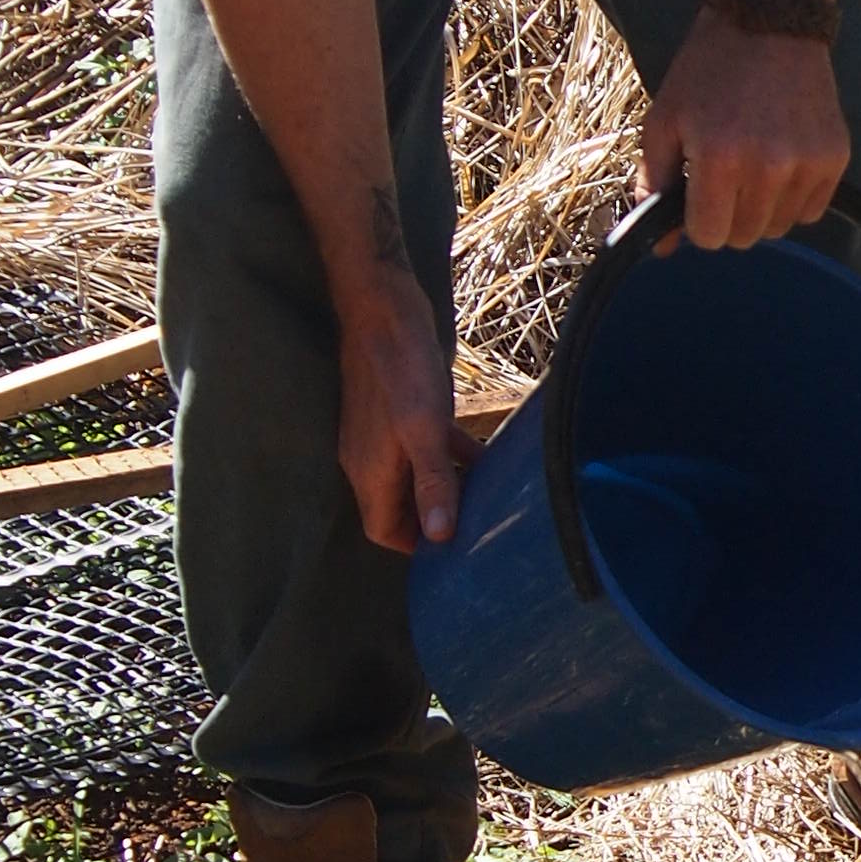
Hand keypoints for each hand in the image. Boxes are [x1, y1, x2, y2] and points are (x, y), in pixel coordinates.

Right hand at [334, 264, 474, 551]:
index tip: (452, 554)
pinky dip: (450, 455)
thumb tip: (438, 536)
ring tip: (490, 496)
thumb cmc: (401, 368)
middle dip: (435, 521)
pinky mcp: (400, 412)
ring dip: (448, 487)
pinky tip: (483, 453)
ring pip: (416, 477)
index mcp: (370, 472)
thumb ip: (432, 482)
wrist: (383, 307)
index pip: (384, 530)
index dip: (414, 547)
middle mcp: (371, 461)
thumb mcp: (423, 429)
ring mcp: (384, 435)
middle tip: (480, 528)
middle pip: (400, 508)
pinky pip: (425, 447)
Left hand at [640, 8, 848, 251]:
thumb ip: (656, 184)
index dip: (697, 221)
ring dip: (761, 210)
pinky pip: (811, 210)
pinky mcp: (836, 157)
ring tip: (753, 167)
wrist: (769, 20)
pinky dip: (793, 198)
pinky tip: (781, 162)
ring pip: (779, 228)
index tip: (698, 196)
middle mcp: (767, 166)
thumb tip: (663, 248)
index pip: (708, 236)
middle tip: (725, 178)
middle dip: (728, 216)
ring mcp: (807, 162)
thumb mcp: (665, 120)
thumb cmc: (708, 70)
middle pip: (745, 237)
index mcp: (718, 157)